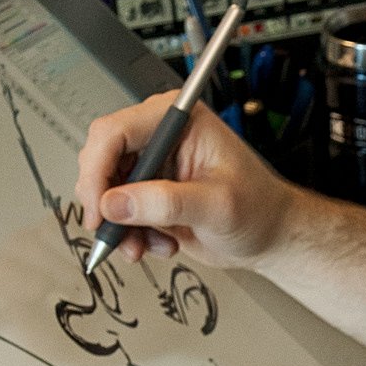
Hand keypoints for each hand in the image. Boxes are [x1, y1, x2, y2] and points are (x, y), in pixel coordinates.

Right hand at [75, 95, 296, 268]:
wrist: (268, 236)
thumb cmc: (259, 209)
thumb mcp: (217, 205)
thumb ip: (167, 202)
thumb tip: (117, 204)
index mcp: (180, 120)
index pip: (116, 131)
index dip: (97, 169)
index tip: (99, 206)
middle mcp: (162, 137)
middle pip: (101, 159)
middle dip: (105, 203)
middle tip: (116, 233)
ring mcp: (153, 165)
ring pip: (105, 191)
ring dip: (119, 225)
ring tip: (147, 245)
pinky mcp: (148, 192)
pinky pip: (116, 212)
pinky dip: (129, 234)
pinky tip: (158, 243)